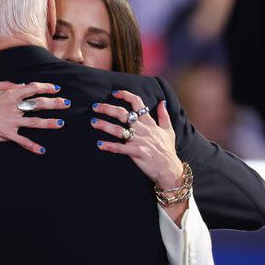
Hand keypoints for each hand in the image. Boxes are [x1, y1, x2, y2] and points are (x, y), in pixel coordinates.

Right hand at [0, 81, 69, 153]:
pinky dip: (32, 146)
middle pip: (38, 104)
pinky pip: (22, 140)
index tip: (56, 89)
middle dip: (55, 103)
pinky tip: (41, 150)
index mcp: (10, 94)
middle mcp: (14, 107)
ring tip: (61, 124)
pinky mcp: (6, 133)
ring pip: (35, 122)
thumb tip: (20, 85)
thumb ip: (7, 84)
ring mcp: (11, 121)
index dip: (46, 87)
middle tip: (67, 104)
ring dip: (50, 123)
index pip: (33, 88)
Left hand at [91, 90, 186, 223]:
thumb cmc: (168, 151)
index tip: (114, 93)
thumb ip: (164, 115)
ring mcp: (140, 141)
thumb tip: (162, 101)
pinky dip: (109, 146)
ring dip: (104, 125)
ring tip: (93, 122)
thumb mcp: (169, 131)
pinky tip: (99, 144)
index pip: (138, 103)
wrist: (170, 170)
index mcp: (150, 123)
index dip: (125, 95)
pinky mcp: (137, 153)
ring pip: (119, 130)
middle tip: (95, 106)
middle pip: (123, 114)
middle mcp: (144, 129)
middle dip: (108, 108)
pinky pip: (121, 148)